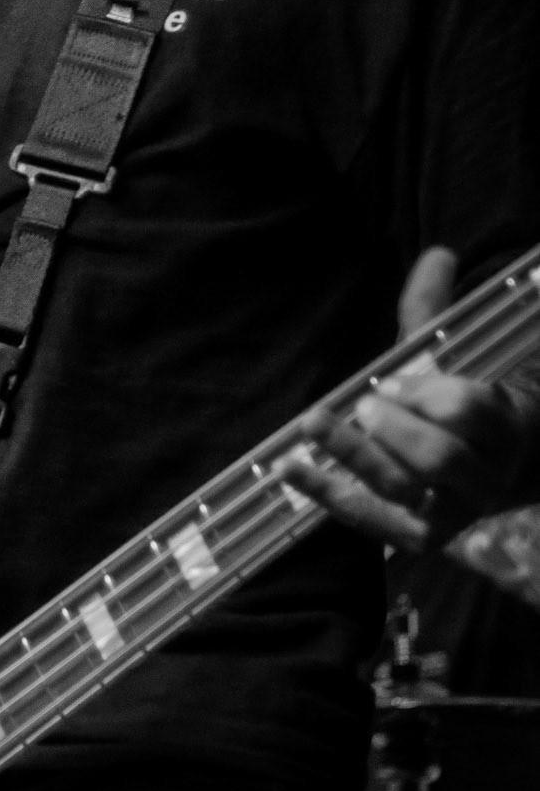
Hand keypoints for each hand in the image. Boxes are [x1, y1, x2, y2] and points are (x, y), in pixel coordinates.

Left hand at [281, 246, 531, 550]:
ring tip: (318, 424)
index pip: (469, 411)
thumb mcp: (450, 361)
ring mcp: (452, 512)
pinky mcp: (417, 537)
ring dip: (357, 455)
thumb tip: (438, 253)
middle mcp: (485, 476)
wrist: (493, 473)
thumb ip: (435, 311)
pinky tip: (289, 468)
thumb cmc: (458, 408)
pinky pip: (371, 520)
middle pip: (439, 457)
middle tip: (364, 405)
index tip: (391, 383)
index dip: (426, 396)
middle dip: (395, 430)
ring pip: (405, 490)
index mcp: (501, 425)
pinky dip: (326, 493)